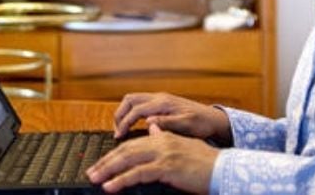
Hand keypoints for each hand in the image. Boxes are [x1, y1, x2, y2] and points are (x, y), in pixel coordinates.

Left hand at [87, 123, 217, 193]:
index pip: (132, 144)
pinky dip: (121, 180)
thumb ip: (165, 136)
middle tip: (92, 172)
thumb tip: (153, 128)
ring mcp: (164, 154)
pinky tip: (110, 186)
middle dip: (106, 162)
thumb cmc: (206, 163)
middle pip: (126, 150)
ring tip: (95, 179)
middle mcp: (161, 141)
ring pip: (128, 160)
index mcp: (164, 136)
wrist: (223, 169)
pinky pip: (137, 174)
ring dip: (108, 170)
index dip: (115, 154)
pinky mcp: (166, 167)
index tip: (102, 164)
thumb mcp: (184, 145)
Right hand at [112, 92, 231, 145]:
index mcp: (163, 102)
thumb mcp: (186, 125)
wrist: (214, 119)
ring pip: (134, 100)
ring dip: (125, 112)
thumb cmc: (202, 123)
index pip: (136, 110)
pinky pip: (141, 104)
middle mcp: (160, 98)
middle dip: (120, 114)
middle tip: (117, 131)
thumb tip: (149, 121)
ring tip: (122, 129)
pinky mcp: (162, 104)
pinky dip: (132, 113)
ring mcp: (160, 99)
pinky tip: (133, 126)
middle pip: (130, 100)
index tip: (119, 136)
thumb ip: (167, 122)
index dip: (124, 123)